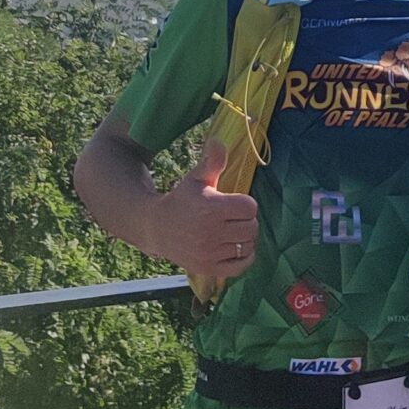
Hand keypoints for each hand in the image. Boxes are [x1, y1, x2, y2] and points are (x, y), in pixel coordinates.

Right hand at [154, 139, 259, 276]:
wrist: (157, 227)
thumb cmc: (181, 200)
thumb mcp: (196, 178)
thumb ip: (212, 161)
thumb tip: (219, 141)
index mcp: (211, 208)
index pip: (250, 207)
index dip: (245, 203)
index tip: (234, 203)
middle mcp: (211, 232)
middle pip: (252, 227)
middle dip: (246, 221)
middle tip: (234, 218)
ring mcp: (209, 253)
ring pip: (247, 246)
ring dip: (244, 238)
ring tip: (232, 231)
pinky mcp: (208, 268)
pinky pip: (240, 266)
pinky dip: (243, 257)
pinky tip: (235, 247)